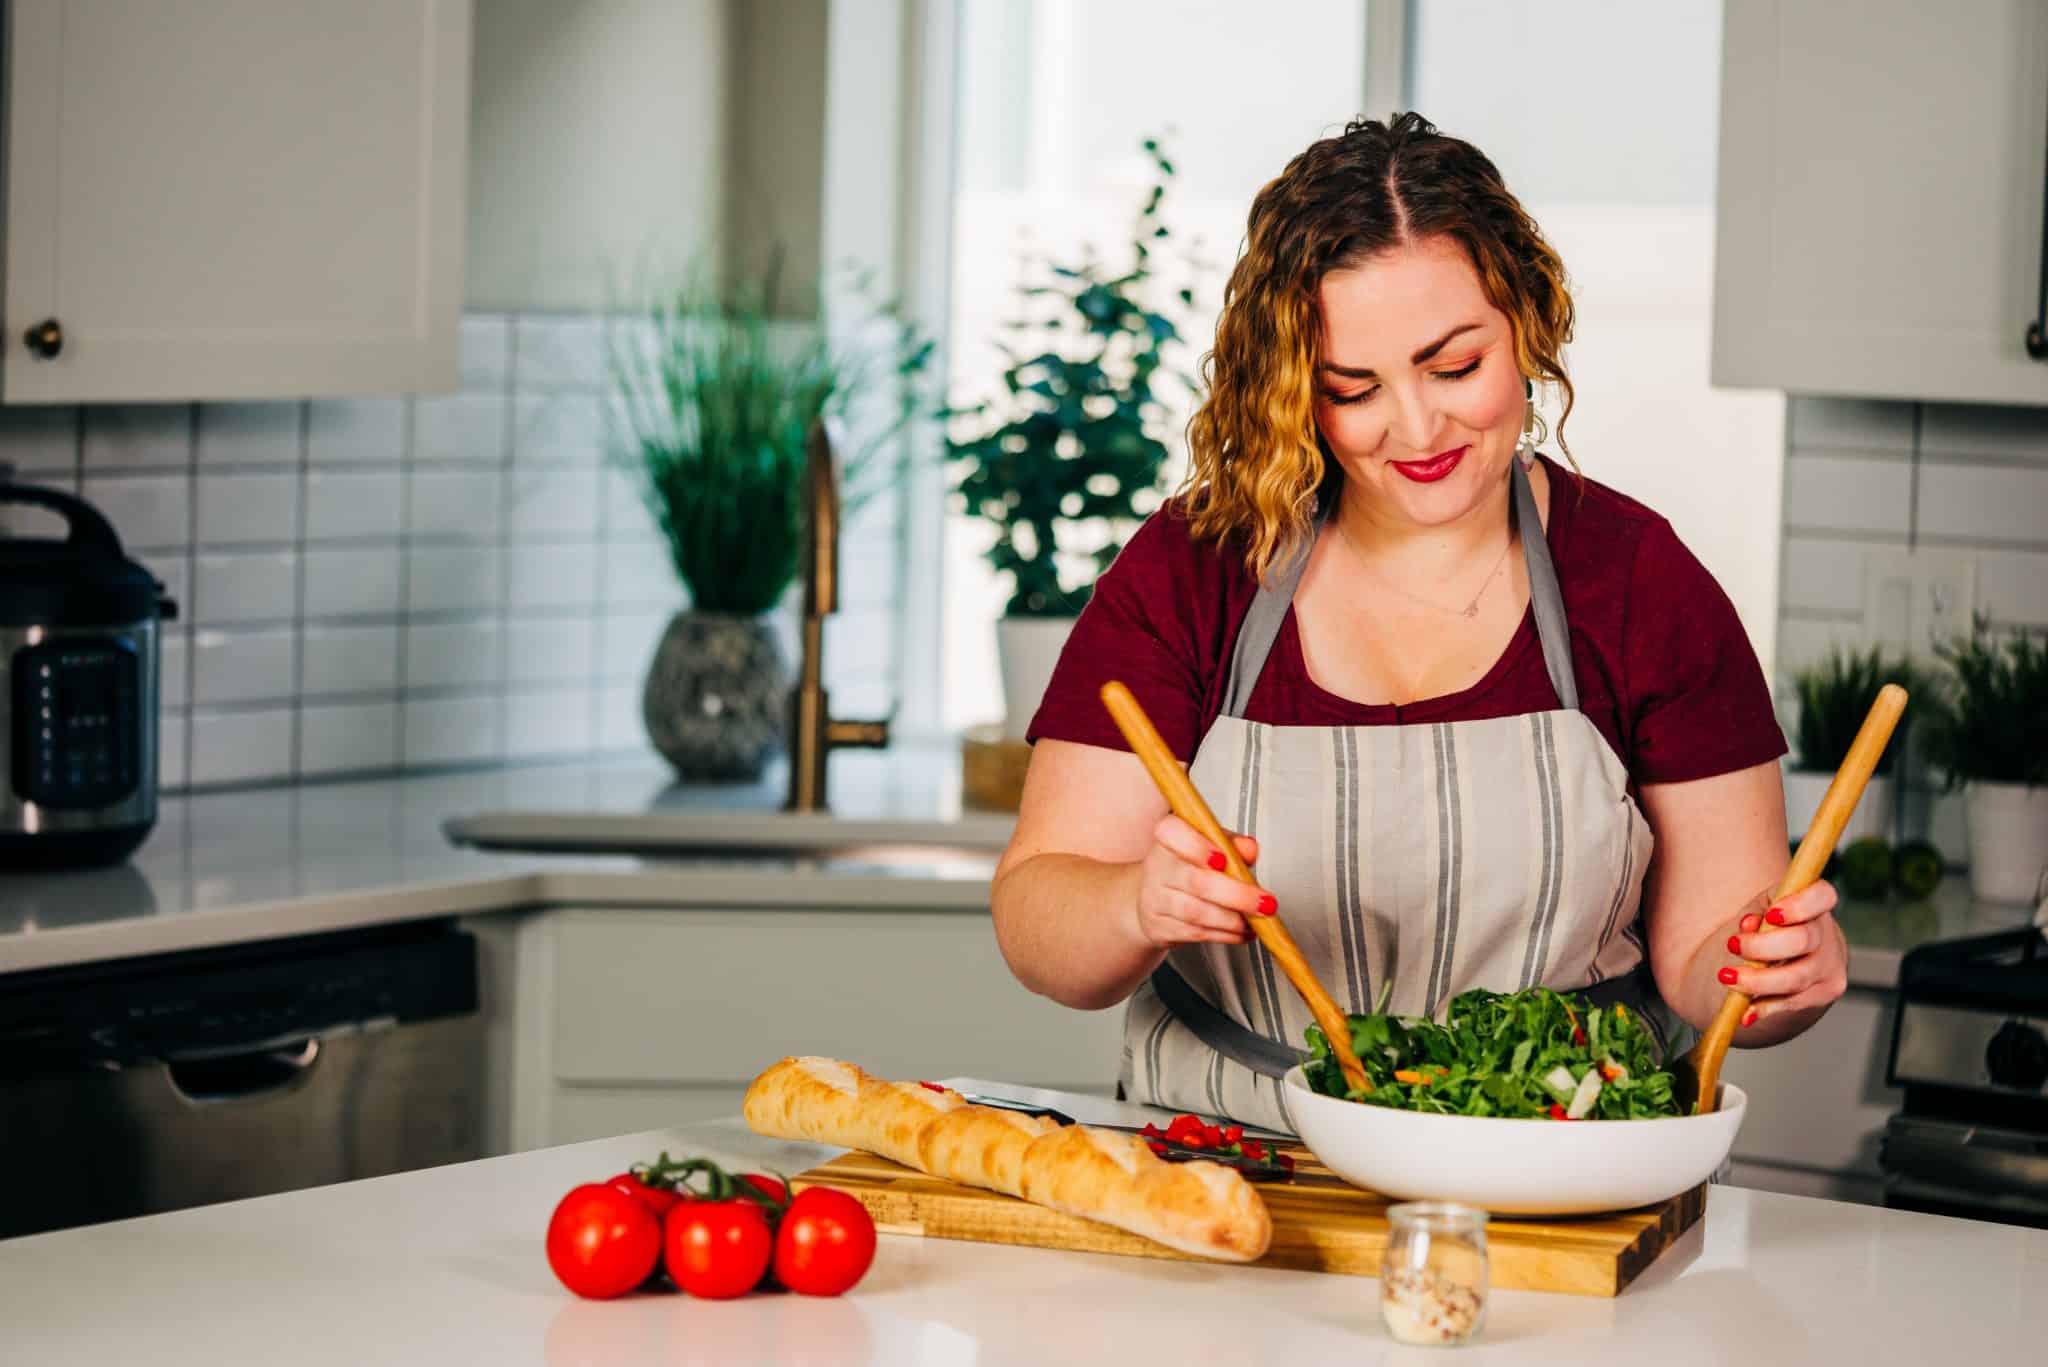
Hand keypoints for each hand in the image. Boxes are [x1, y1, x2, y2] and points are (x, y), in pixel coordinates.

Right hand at [1132, 815, 1274, 948]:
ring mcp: (1155, 899)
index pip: (1172, 833)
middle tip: (1264, 902)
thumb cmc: (1187, 867)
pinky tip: (1241, 931)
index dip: (1197, 846)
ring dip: (1233, 920)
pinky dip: (1225, 934)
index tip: (1223, 859)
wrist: (1154, 898)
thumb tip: (1249, 849)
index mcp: (1168, 839)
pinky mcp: (1159, 927)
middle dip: (1237, 895)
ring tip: (1256, 919)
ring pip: (1197, 913)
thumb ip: (1231, 844)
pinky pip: (1196, 933)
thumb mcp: (1210, 846)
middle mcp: (1157, 867)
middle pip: (1196, 881)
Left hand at [1721, 879, 1847, 1028]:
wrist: (1785, 955)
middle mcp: (1828, 935)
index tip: (1771, 915)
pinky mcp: (1825, 992)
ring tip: (1727, 977)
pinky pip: (1794, 1003)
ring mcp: (1830, 966)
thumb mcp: (1760, 910)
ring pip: (1796, 978)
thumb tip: (1749, 925)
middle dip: (1762, 946)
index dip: (1800, 905)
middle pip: (1802, 940)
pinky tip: (1745, 1013)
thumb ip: (1756, 914)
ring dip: (1758, 981)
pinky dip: (1766, 1008)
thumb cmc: (1770, 926)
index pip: (1823, 896)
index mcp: (1815, 904)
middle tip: (1732, 945)